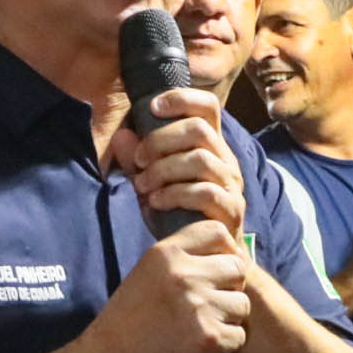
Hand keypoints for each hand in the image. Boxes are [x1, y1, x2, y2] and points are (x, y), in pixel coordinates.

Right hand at [81, 221, 251, 352]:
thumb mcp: (148, 273)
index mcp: (166, 254)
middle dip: (229, 287)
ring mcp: (198, 307)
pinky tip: (200, 346)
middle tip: (208, 305)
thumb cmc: (130, 319)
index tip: (216, 270)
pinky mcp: (209, 338)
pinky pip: (239, 335)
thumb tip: (233, 253)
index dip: (224, 250)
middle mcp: (184, 275)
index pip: (217, 232)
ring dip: (228, 318)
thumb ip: (184, 259)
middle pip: (237, 268)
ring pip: (242, 304)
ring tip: (200, 326)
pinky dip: (225, 344)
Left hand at [112, 87, 247, 237]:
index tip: (152, 107)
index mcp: (210, 145)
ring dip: (164, 169)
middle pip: (199, 129)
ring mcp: (231, 184)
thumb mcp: (151, 182)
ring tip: (142, 185)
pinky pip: (204, 192)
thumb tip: (121, 136)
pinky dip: (173, 194)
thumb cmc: (178, 213)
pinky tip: (155, 201)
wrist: (203, 255)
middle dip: (161, 140)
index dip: (181, 98)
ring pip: (200, 159)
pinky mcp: (231, 209)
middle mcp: (225, 159)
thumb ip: (136, 160)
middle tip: (139, 159)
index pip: (207, 106)